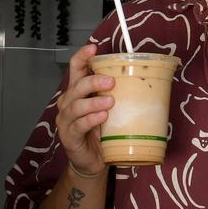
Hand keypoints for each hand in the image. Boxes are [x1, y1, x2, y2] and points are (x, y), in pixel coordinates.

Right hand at [55, 44, 113, 177]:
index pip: (75, 69)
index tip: (93, 48)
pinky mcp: (68, 136)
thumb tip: (142, 78)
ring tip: (110, 102)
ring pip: (76, 105)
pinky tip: (102, 117)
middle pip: (76, 86)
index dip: (82, 57)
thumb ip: (116, 94)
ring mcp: (66, 120)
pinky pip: (78, 125)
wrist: (92, 161)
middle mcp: (68, 103)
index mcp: (78, 92)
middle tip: (111, 81)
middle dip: (93, 81)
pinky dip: (90, 119)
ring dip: (94, 102)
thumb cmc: (101, 132)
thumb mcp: (109, 109)